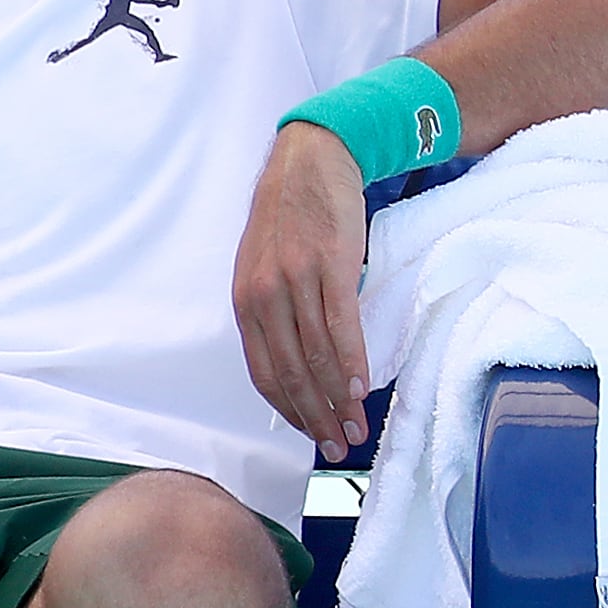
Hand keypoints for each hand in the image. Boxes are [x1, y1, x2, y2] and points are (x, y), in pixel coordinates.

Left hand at [233, 124, 374, 462]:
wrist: (309, 161)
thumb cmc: (289, 219)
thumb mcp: (264, 269)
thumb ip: (274, 314)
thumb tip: (295, 361)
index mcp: (245, 304)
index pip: (264, 373)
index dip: (289, 410)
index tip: (312, 434)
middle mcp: (264, 298)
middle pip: (290, 373)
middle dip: (315, 417)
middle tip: (338, 446)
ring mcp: (295, 282)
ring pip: (316, 355)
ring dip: (338, 399)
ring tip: (356, 426)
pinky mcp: (329, 266)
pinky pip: (340, 325)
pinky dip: (351, 361)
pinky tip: (361, 387)